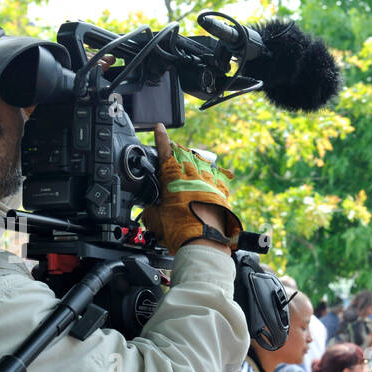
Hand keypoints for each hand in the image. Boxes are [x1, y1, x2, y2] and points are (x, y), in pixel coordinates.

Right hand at [139, 125, 240, 255]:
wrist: (204, 244)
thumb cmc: (180, 232)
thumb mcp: (155, 220)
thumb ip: (151, 209)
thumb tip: (149, 209)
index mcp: (174, 179)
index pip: (166, 151)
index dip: (161, 138)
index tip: (160, 127)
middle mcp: (194, 177)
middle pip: (185, 156)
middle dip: (178, 152)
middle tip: (173, 153)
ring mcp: (210, 184)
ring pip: (203, 165)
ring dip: (195, 163)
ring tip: (190, 166)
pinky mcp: (222, 195)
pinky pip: (217, 180)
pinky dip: (211, 178)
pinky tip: (209, 181)